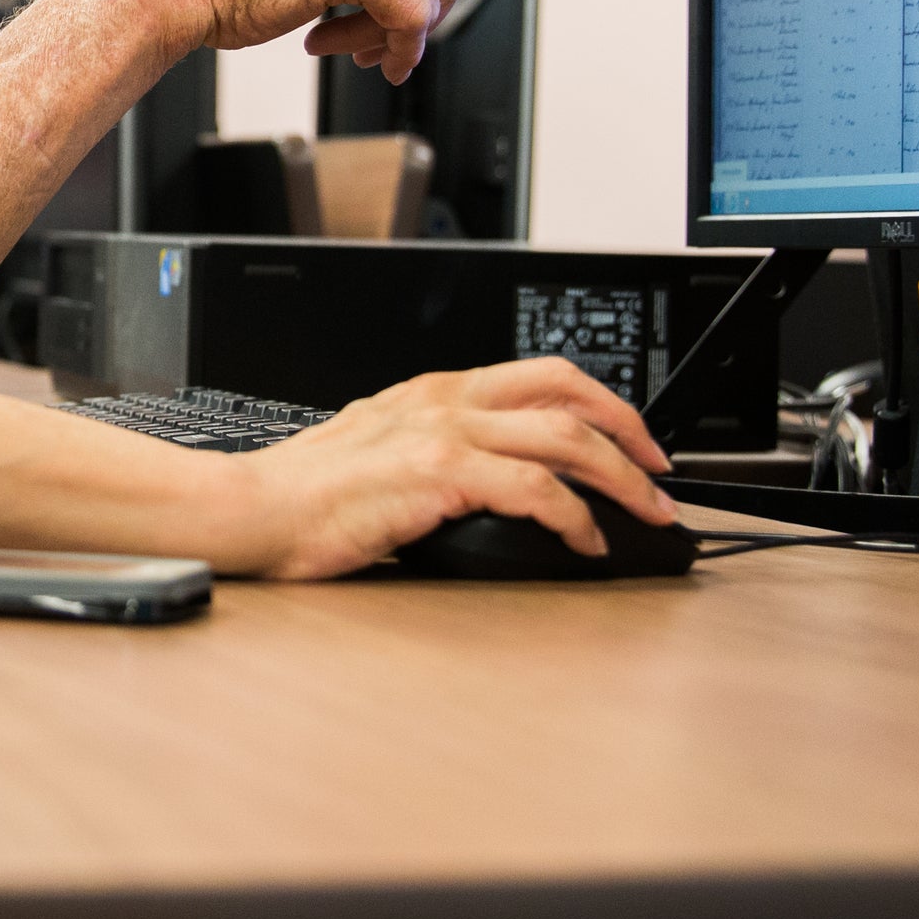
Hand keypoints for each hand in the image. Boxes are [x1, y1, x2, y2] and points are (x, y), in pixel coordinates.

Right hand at [234, 357, 675, 578]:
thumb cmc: (308, 493)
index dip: (600, 404)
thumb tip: (488, 483)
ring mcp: (445, 432)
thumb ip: (434, 448)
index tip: (629, 440)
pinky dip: (577, 518)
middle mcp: (446, 399)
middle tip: (660, 472)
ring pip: (567, 438)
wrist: (258, 508)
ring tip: (647, 513)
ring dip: (622, 479)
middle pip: (569, 393)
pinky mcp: (442, 475)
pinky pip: (537, 491)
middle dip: (631, 432)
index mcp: (434, 390)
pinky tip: (586, 543)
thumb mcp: (380, 449)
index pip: (540, 376)